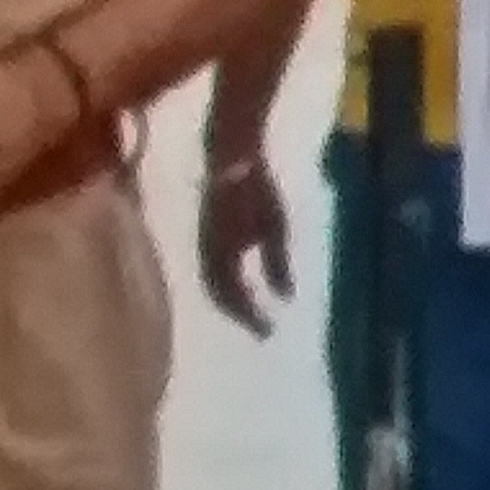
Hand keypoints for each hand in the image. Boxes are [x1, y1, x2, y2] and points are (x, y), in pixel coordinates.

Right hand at [195, 154, 291, 334]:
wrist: (231, 158)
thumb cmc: (257, 190)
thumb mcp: (275, 228)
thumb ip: (278, 265)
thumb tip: (285, 298)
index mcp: (225, 256)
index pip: (237, 297)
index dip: (251, 317)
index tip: (269, 331)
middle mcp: (208, 257)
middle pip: (220, 296)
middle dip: (240, 315)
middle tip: (261, 329)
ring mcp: (204, 246)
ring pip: (213, 285)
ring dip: (230, 303)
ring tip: (251, 314)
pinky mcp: (205, 237)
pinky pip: (211, 271)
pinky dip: (224, 287)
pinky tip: (240, 287)